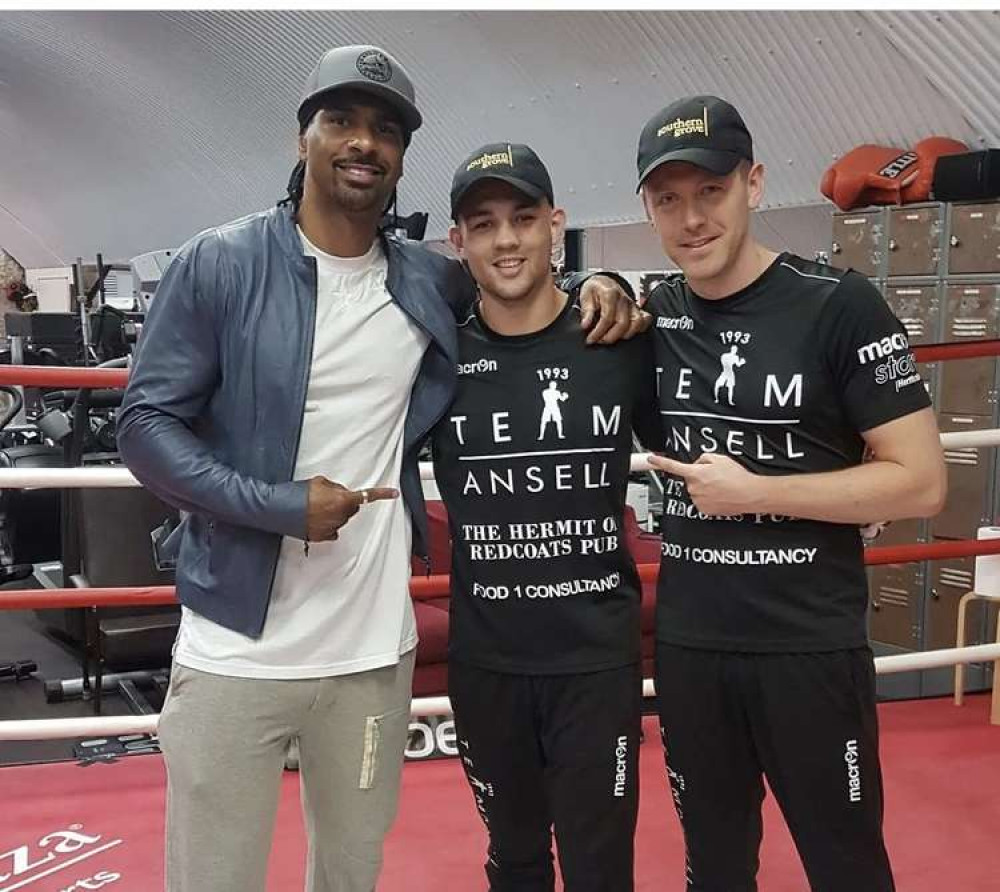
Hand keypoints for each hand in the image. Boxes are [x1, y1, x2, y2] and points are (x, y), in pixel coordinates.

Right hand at [306, 477, 397, 541]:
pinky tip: (316, 519)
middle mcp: (340, 515)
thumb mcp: (319, 481)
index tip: (393, 493)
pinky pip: (332, 530)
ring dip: (335, 513)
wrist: (280, 509)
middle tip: (328, 498)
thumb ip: (336, 487)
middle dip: (345, 502)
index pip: (367, 496)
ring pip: (341, 519)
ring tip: (316, 508)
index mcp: (342, 500)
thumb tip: (340, 492)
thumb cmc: (298, 494)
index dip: (382, 494)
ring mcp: (332, 527)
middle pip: (352, 508)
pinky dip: (328, 525)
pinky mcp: (323, 536)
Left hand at [579, 276, 651, 344]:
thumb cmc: (595, 289)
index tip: (591, 339)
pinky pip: (646, 319)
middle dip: (610, 336)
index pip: (607, 318)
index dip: (598, 332)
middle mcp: (624, 299)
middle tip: (599, 340)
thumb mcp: (585, 296)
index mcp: (610, 293)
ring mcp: (632, 304)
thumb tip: (586, 324)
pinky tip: (627, 333)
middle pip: (623, 323)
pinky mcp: (638, 309)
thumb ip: (587, 311)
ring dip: (624, 335)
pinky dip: (639, 329)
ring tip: (611, 338)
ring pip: (637, 323)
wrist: (603, 283)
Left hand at [648, 453, 762, 515]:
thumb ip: (703, 459)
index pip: (673, 466)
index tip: (652, 459)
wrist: (749, 494)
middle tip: (715, 477)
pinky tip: (720, 495)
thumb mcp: (719, 459)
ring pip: (696, 491)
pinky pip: (702, 501)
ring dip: (705, 489)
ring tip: (721, 487)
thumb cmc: (736, 477)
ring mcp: (698, 500)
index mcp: (695, 473)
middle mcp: (694, 488)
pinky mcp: (704, 510)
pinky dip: (709, 498)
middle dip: (699, 477)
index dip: (660, 462)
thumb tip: (697, 465)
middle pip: (690, 480)